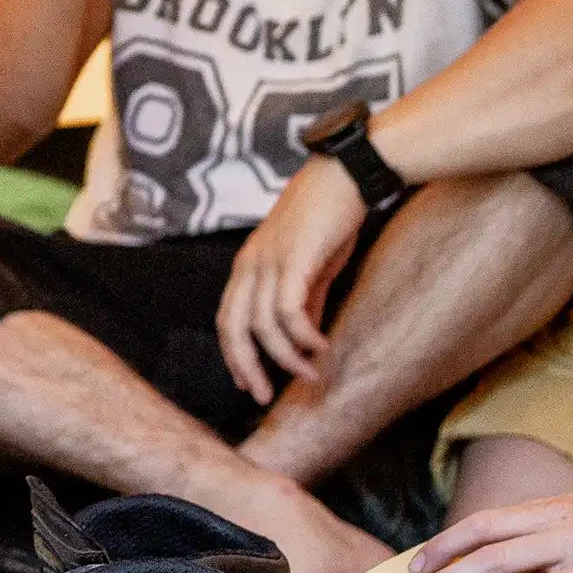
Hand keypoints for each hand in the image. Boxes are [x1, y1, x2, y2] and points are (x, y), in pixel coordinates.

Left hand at [216, 155, 364, 404]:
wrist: (345, 176)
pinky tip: (320, 347)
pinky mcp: (293, 259)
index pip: (227, 319)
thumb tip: (303, 340)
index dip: (234, 354)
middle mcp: (249, 265)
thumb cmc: (328, 220)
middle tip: (263, 395)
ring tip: (310, 374)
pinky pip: (288, 310)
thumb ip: (303, 302)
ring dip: (286, 356)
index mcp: (247, 267)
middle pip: (232, 327)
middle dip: (245, 366)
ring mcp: (268, 261)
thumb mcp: (310, 268)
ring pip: (262, 324)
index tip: (248, 383)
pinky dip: (302, 335)